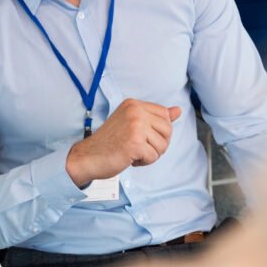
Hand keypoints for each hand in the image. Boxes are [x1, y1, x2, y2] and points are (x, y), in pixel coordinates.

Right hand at [66, 98, 180, 186]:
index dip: (158, 131)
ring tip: (133, 152)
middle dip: (157, 144)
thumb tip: (178, 110)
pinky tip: (130, 159)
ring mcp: (135, 126)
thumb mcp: (132, 124)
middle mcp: (135, 111)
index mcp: (134, 104)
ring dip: (150, 154)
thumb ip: (155, 117)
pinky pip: (153, 156)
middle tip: (138, 147)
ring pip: (163, 145)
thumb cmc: (109, 142)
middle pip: (167, 130)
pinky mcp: (135, 143)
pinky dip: (144, 162)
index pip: (165, 115)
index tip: (142, 136)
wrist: (88, 156)